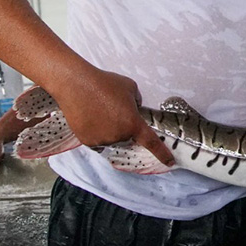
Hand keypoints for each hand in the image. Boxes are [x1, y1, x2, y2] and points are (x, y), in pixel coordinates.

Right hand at [54, 69, 175, 167]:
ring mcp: (102, 140)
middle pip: (127, 136)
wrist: (76, 84)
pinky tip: (90, 116)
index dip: (162, 154)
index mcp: (133, 123)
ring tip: (99, 110)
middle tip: (112, 108)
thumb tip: (134, 110)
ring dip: (109, 128)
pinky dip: (96, 131)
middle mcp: (119, 135)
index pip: (151, 142)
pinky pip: (97, 140)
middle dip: (124, 125)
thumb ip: (137, 102)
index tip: (170, 162)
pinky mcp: (87, 141)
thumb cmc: (104, 83)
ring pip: (111, 138)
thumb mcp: (130, 87)